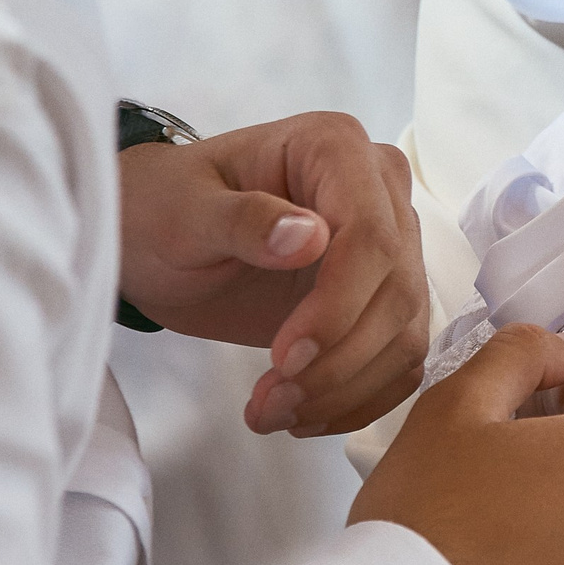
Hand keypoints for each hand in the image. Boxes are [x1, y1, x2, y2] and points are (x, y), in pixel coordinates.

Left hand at [116, 112, 427, 436]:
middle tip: (269, 401)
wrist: (158, 238)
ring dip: (344, 388)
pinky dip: (359, 398)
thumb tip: (311, 237)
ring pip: (404, 331)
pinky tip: (304, 415)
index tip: (283, 356)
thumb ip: (242, 220)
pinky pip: (399, 357)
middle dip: (337, 359)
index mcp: (335, 149)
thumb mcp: (182, 212)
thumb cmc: (163, 208)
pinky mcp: (382, 297)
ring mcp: (390, 245)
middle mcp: (379, 191)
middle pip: (396, 288)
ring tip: (272, 413)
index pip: (370, 234)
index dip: (337, 304)